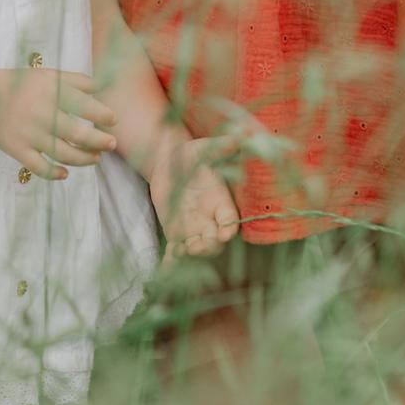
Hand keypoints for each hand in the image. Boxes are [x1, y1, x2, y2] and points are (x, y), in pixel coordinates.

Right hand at [0, 66, 119, 180]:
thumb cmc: (18, 84)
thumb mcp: (48, 75)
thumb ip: (76, 80)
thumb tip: (103, 88)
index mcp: (52, 92)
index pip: (86, 106)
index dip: (103, 115)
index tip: (112, 120)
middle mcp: (43, 114)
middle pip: (79, 134)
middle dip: (100, 141)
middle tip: (112, 144)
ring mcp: (30, 135)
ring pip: (65, 154)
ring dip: (85, 159)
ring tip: (96, 158)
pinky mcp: (18, 151)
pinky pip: (41, 168)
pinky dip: (56, 174)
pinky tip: (66, 173)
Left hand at [148, 133, 241, 262]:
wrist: (169, 162)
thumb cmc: (192, 154)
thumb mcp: (205, 148)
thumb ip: (221, 146)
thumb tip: (240, 136)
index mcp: (222, 202)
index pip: (231, 220)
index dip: (229, 227)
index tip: (223, 232)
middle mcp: (211, 219)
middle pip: (216, 242)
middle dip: (208, 246)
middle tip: (195, 244)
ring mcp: (194, 228)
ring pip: (197, 249)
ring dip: (191, 255)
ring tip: (180, 251)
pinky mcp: (175, 232)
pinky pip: (176, 251)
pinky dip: (172, 262)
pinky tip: (165, 268)